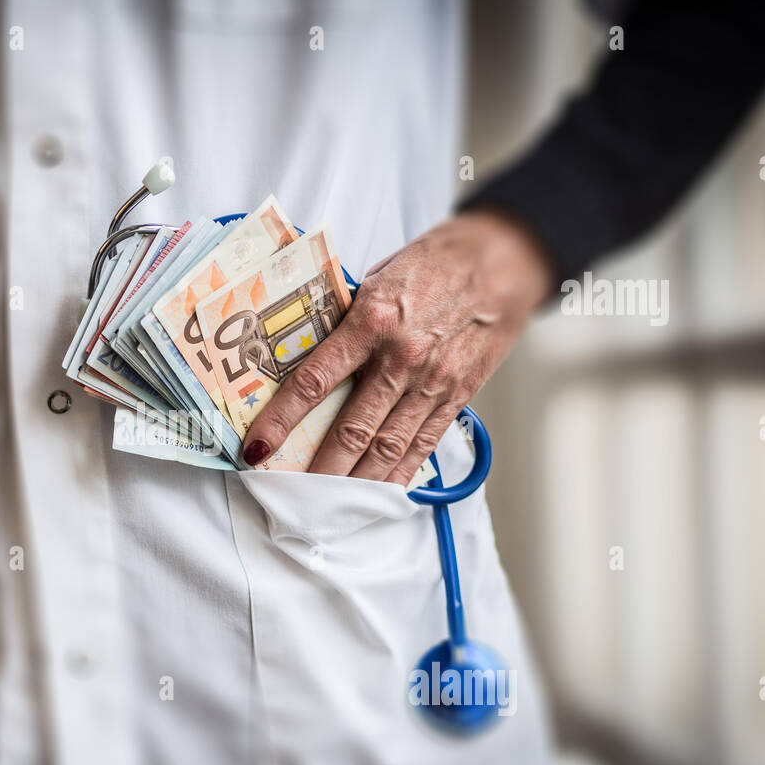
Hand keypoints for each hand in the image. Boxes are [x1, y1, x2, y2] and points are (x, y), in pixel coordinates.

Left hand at [241, 210, 551, 482]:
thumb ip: (347, 317)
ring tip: (327, 508)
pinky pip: (423, 445)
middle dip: (318, 471)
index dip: (281, 419)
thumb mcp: (380, 276)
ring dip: (354, 484)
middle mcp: (402, 357)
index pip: (315, 381)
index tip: (258, 446)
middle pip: (352, 430)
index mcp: (373, 319)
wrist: (506, 257)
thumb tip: (309, 349)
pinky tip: (375, 493)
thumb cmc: (438, 260)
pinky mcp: (458, 395)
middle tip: (292, 496)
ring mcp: (433, 382)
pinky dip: (397, 474)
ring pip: (387, 448)